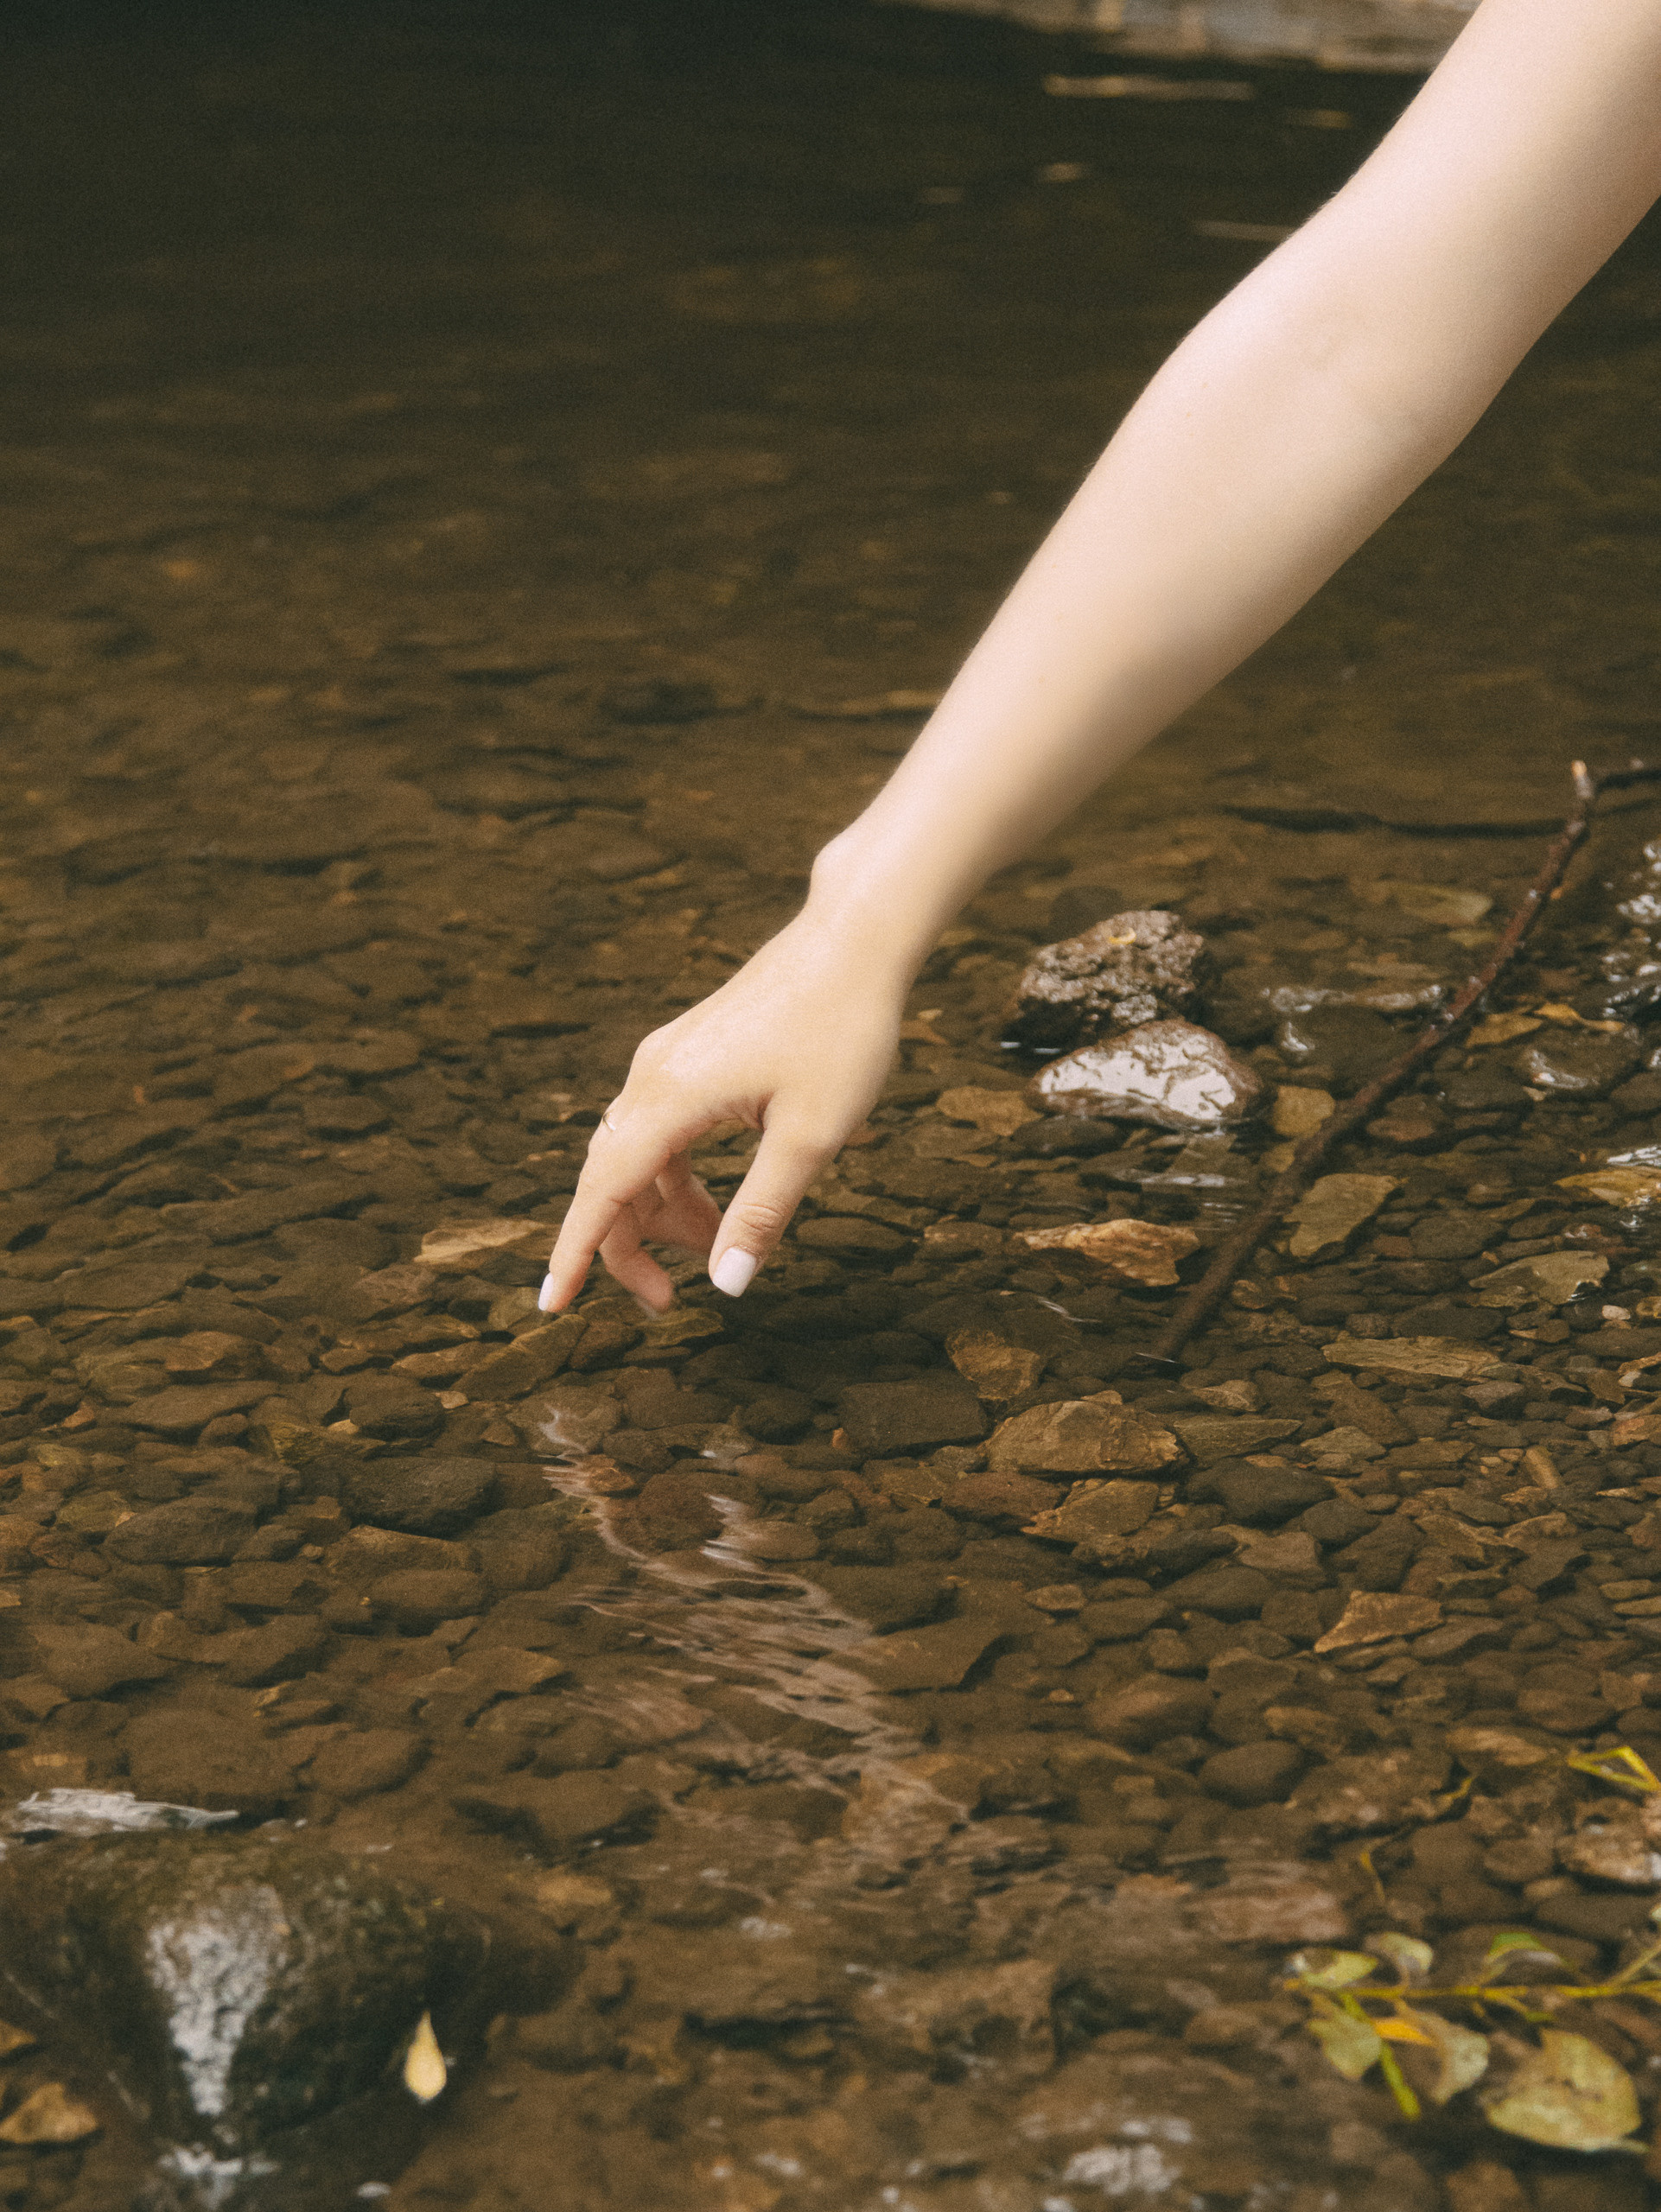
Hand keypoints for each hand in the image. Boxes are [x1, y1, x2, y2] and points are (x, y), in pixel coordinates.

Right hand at [539, 910, 906, 1312]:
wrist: (854, 938)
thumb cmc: (841, 1030)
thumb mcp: (812, 1135)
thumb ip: (762, 1211)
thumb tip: (726, 1285)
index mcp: (671, 1096)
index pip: (603, 1192)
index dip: (577, 1253)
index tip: (551, 1306)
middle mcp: (653, 1075)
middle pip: (610, 1178)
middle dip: (627, 1245)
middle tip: (667, 1301)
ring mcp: (668, 1060)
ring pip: (637, 1154)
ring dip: (661, 1209)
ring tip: (714, 1243)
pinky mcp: (690, 1053)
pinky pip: (661, 1129)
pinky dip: (677, 1173)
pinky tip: (721, 1194)